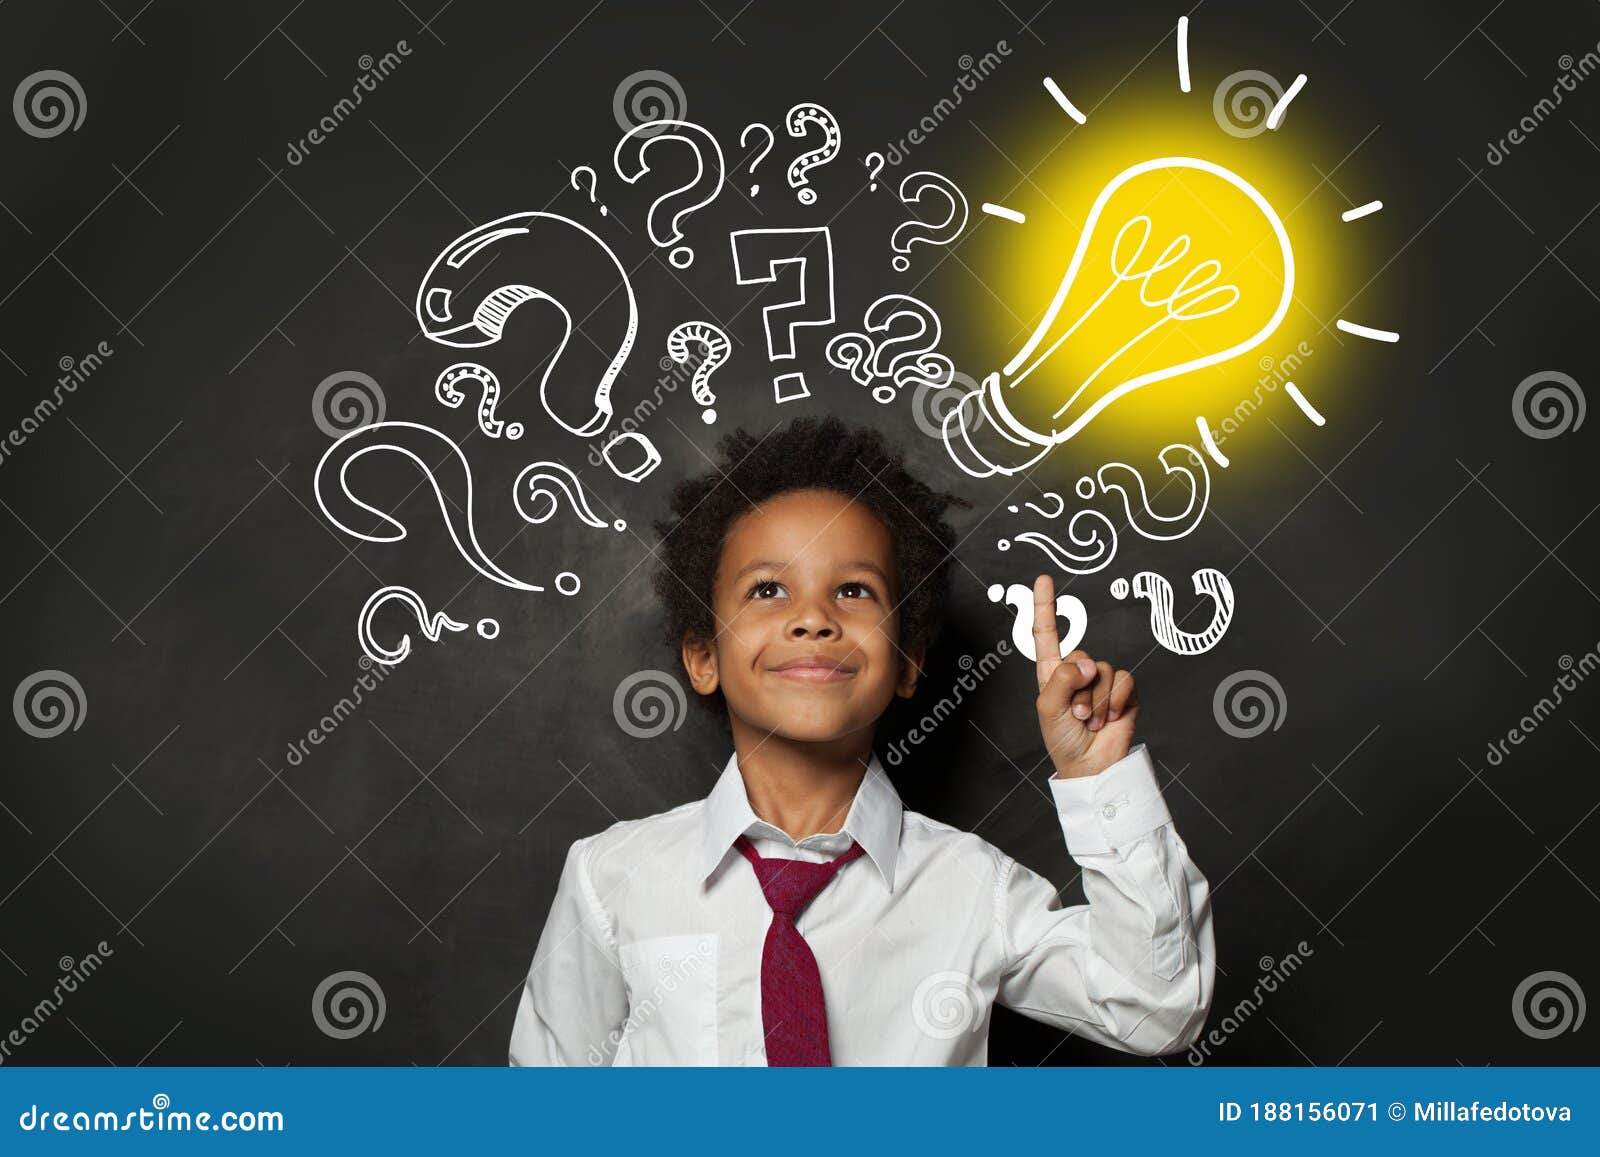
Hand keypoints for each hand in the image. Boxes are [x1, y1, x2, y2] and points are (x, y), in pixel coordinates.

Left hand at [1031, 574, 1138, 778]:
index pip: (1047, 634)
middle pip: (1082, 656)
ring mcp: (1102, 682)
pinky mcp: (1125, 692)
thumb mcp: (1049, 708)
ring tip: (1089, 721)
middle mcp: (1078, 672)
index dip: (1044, 606)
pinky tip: (1109, 718)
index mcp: (1053, 672)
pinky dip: (1115, 701)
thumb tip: (1088, 663)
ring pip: (1104, 670)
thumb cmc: (1062, 739)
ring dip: (1096, 701)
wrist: (1090, 766)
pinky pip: (1124, 681)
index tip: (1042, 579)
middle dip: (1078, 689)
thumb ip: (1062, 680)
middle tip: (1074, 714)